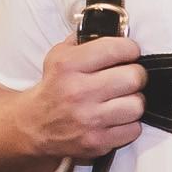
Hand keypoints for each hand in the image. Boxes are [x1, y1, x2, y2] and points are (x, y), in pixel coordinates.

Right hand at [33, 33, 145, 158]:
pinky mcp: (97, 142)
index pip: (117, 49)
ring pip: (137, 105)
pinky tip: (117, 118)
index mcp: (69, 65)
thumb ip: (85, 40)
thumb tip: (116, 29)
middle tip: (128, 77)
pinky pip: (133, 129)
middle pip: (134, 77)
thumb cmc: (54, 87)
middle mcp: (78, 92)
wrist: (34, 126)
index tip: (129, 53)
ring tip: (122, 99)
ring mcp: (88, 120)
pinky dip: (129, 124)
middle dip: (135, 75)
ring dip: (134, 101)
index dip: (130, 49)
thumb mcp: (59, 55)